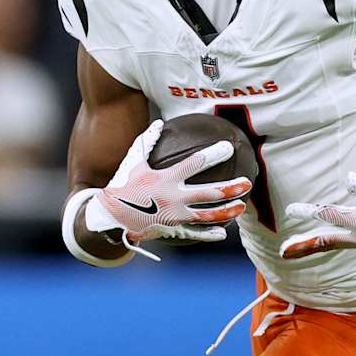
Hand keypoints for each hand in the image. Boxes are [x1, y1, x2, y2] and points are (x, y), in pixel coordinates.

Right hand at [89, 119, 249, 248]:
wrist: (109, 216)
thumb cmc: (122, 185)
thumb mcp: (132, 161)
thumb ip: (147, 141)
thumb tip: (160, 122)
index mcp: (165, 179)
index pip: (194, 164)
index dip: (212, 154)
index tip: (228, 147)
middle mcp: (172, 198)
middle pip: (208, 193)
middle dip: (230, 188)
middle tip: (246, 182)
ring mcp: (174, 217)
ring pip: (207, 215)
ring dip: (227, 211)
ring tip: (242, 205)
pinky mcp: (172, 230)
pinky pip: (195, 233)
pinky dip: (210, 233)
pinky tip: (223, 232)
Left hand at [278, 172, 355, 259]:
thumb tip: (349, 179)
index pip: (330, 216)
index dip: (309, 212)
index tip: (290, 210)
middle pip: (326, 242)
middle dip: (303, 246)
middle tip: (283, 252)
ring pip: (328, 245)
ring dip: (307, 248)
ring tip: (287, 252)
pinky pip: (333, 243)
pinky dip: (318, 245)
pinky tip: (305, 245)